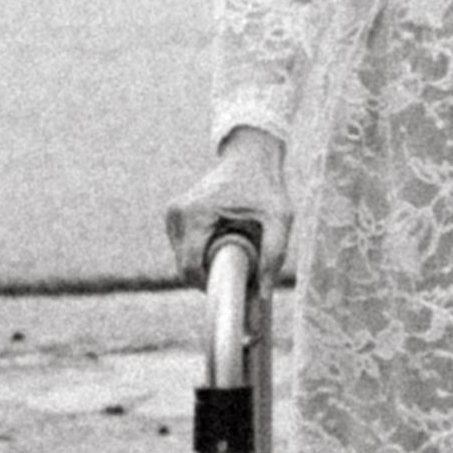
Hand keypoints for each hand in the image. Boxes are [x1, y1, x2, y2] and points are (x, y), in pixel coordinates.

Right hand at [164, 126, 290, 284]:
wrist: (250, 157)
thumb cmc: (266, 186)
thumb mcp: (279, 218)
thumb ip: (275, 254)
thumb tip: (264, 295)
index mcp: (195, 214)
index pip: (190, 267)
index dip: (209, 286)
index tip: (233, 290)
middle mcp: (177, 214)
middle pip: (185, 267)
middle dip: (210, 276)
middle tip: (241, 271)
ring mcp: (172, 214)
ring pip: (183, 260)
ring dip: (206, 264)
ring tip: (235, 248)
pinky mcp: (174, 216)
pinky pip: (184, 249)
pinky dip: (202, 253)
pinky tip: (223, 240)